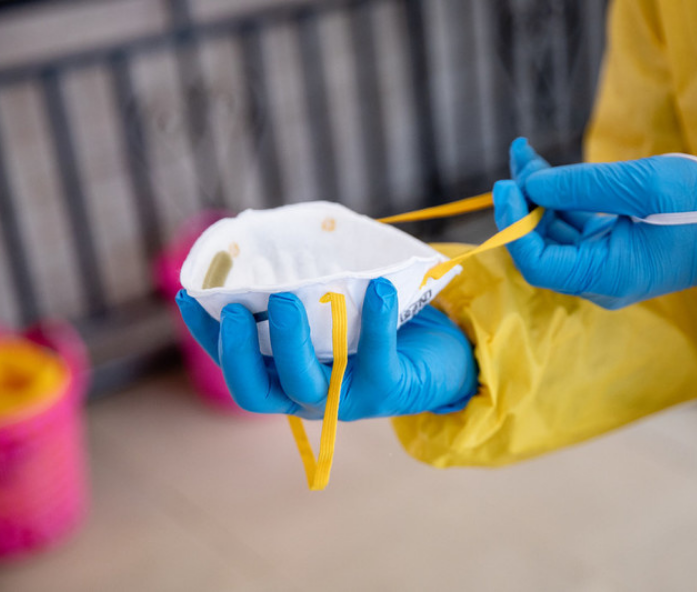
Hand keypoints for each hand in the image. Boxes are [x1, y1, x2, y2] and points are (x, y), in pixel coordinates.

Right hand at [175, 278, 476, 419]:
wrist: (443, 359)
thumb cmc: (378, 330)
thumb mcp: (334, 315)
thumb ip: (306, 293)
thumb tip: (277, 241)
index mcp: (287, 378)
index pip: (235, 366)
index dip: (208, 337)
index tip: (187, 296)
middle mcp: (308, 395)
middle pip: (256, 390)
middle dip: (239, 351)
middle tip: (237, 305)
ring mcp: (345, 399)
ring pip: (304, 383)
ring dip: (291, 340)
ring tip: (290, 296)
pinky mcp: (387, 390)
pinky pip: (377, 357)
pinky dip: (377, 320)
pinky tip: (379, 287)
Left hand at [493, 138, 696, 308]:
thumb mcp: (638, 185)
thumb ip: (580, 185)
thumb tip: (530, 183)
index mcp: (606, 276)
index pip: (538, 264)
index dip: (514, 226)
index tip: (506, 185)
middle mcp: (599, 280)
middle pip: (542, 246)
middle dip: (524, 202)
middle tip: (518, 157)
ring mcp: (605, 266)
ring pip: (556, 233)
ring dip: (539, 195)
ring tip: (526, 154)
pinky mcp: (612, 249)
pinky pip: (575, 227)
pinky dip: (561, 200)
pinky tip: (548, 171)